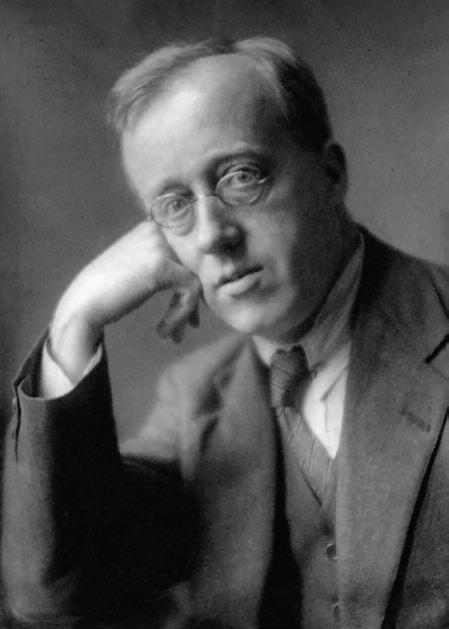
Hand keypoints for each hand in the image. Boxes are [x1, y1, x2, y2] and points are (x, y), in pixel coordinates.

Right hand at [50, 221, 200, 379]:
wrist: (82, 307)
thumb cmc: (109, 293)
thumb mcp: (140, 269)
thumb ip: (167, 265)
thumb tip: (201, 278)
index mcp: (153, 226)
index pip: (193, 250)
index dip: (198, 278)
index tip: (190, 309)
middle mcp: (157, 230)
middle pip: (198, 264)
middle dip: (196, 298)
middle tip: (190, 325)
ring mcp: (159, 245)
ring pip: (197, 278)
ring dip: (188, 311)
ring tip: (174, 335)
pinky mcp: (161, 265)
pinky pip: (190, 290)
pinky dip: (180, 314)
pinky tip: (163, 331)